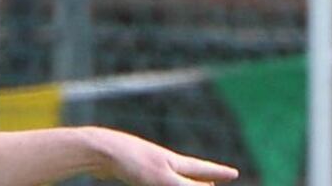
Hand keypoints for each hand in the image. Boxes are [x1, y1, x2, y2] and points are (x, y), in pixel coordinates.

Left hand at [89, 127, 238, 185]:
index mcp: (173, 162)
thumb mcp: (165, 179)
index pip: (202, 169)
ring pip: (169, 176)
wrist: (97, 150)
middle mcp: (162, 161)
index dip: (219, 173)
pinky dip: (159, 184)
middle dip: (203, 177)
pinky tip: (148, 182)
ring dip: (182, 182)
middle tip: (215, 180)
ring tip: (191, 183)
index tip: (234, 173)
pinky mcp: (130, 170)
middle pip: (187, 171)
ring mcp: (146, 164)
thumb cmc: (132, 162)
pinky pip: (151, 180)